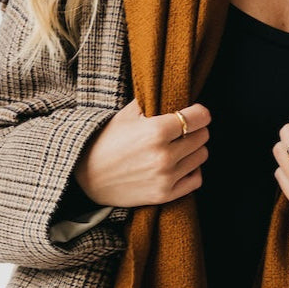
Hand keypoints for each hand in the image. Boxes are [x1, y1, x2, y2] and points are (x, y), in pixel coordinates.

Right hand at [73, 98, 210, 207]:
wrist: (85, 176)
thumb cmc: (106, 141)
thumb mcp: (126, 114)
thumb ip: (153, 101)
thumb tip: (176, 92)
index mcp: (156, 131)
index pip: (199, 117)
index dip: (200, 113)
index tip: (195, 113)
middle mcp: (164, 155)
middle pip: (202, 136)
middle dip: (195, 130)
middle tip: (182, 130)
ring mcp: (166, 177)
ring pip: (201, 156)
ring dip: (194, 149)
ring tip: (179, 147)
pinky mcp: (164, 195)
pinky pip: (196, 179)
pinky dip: (192, 171)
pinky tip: (181, 165)